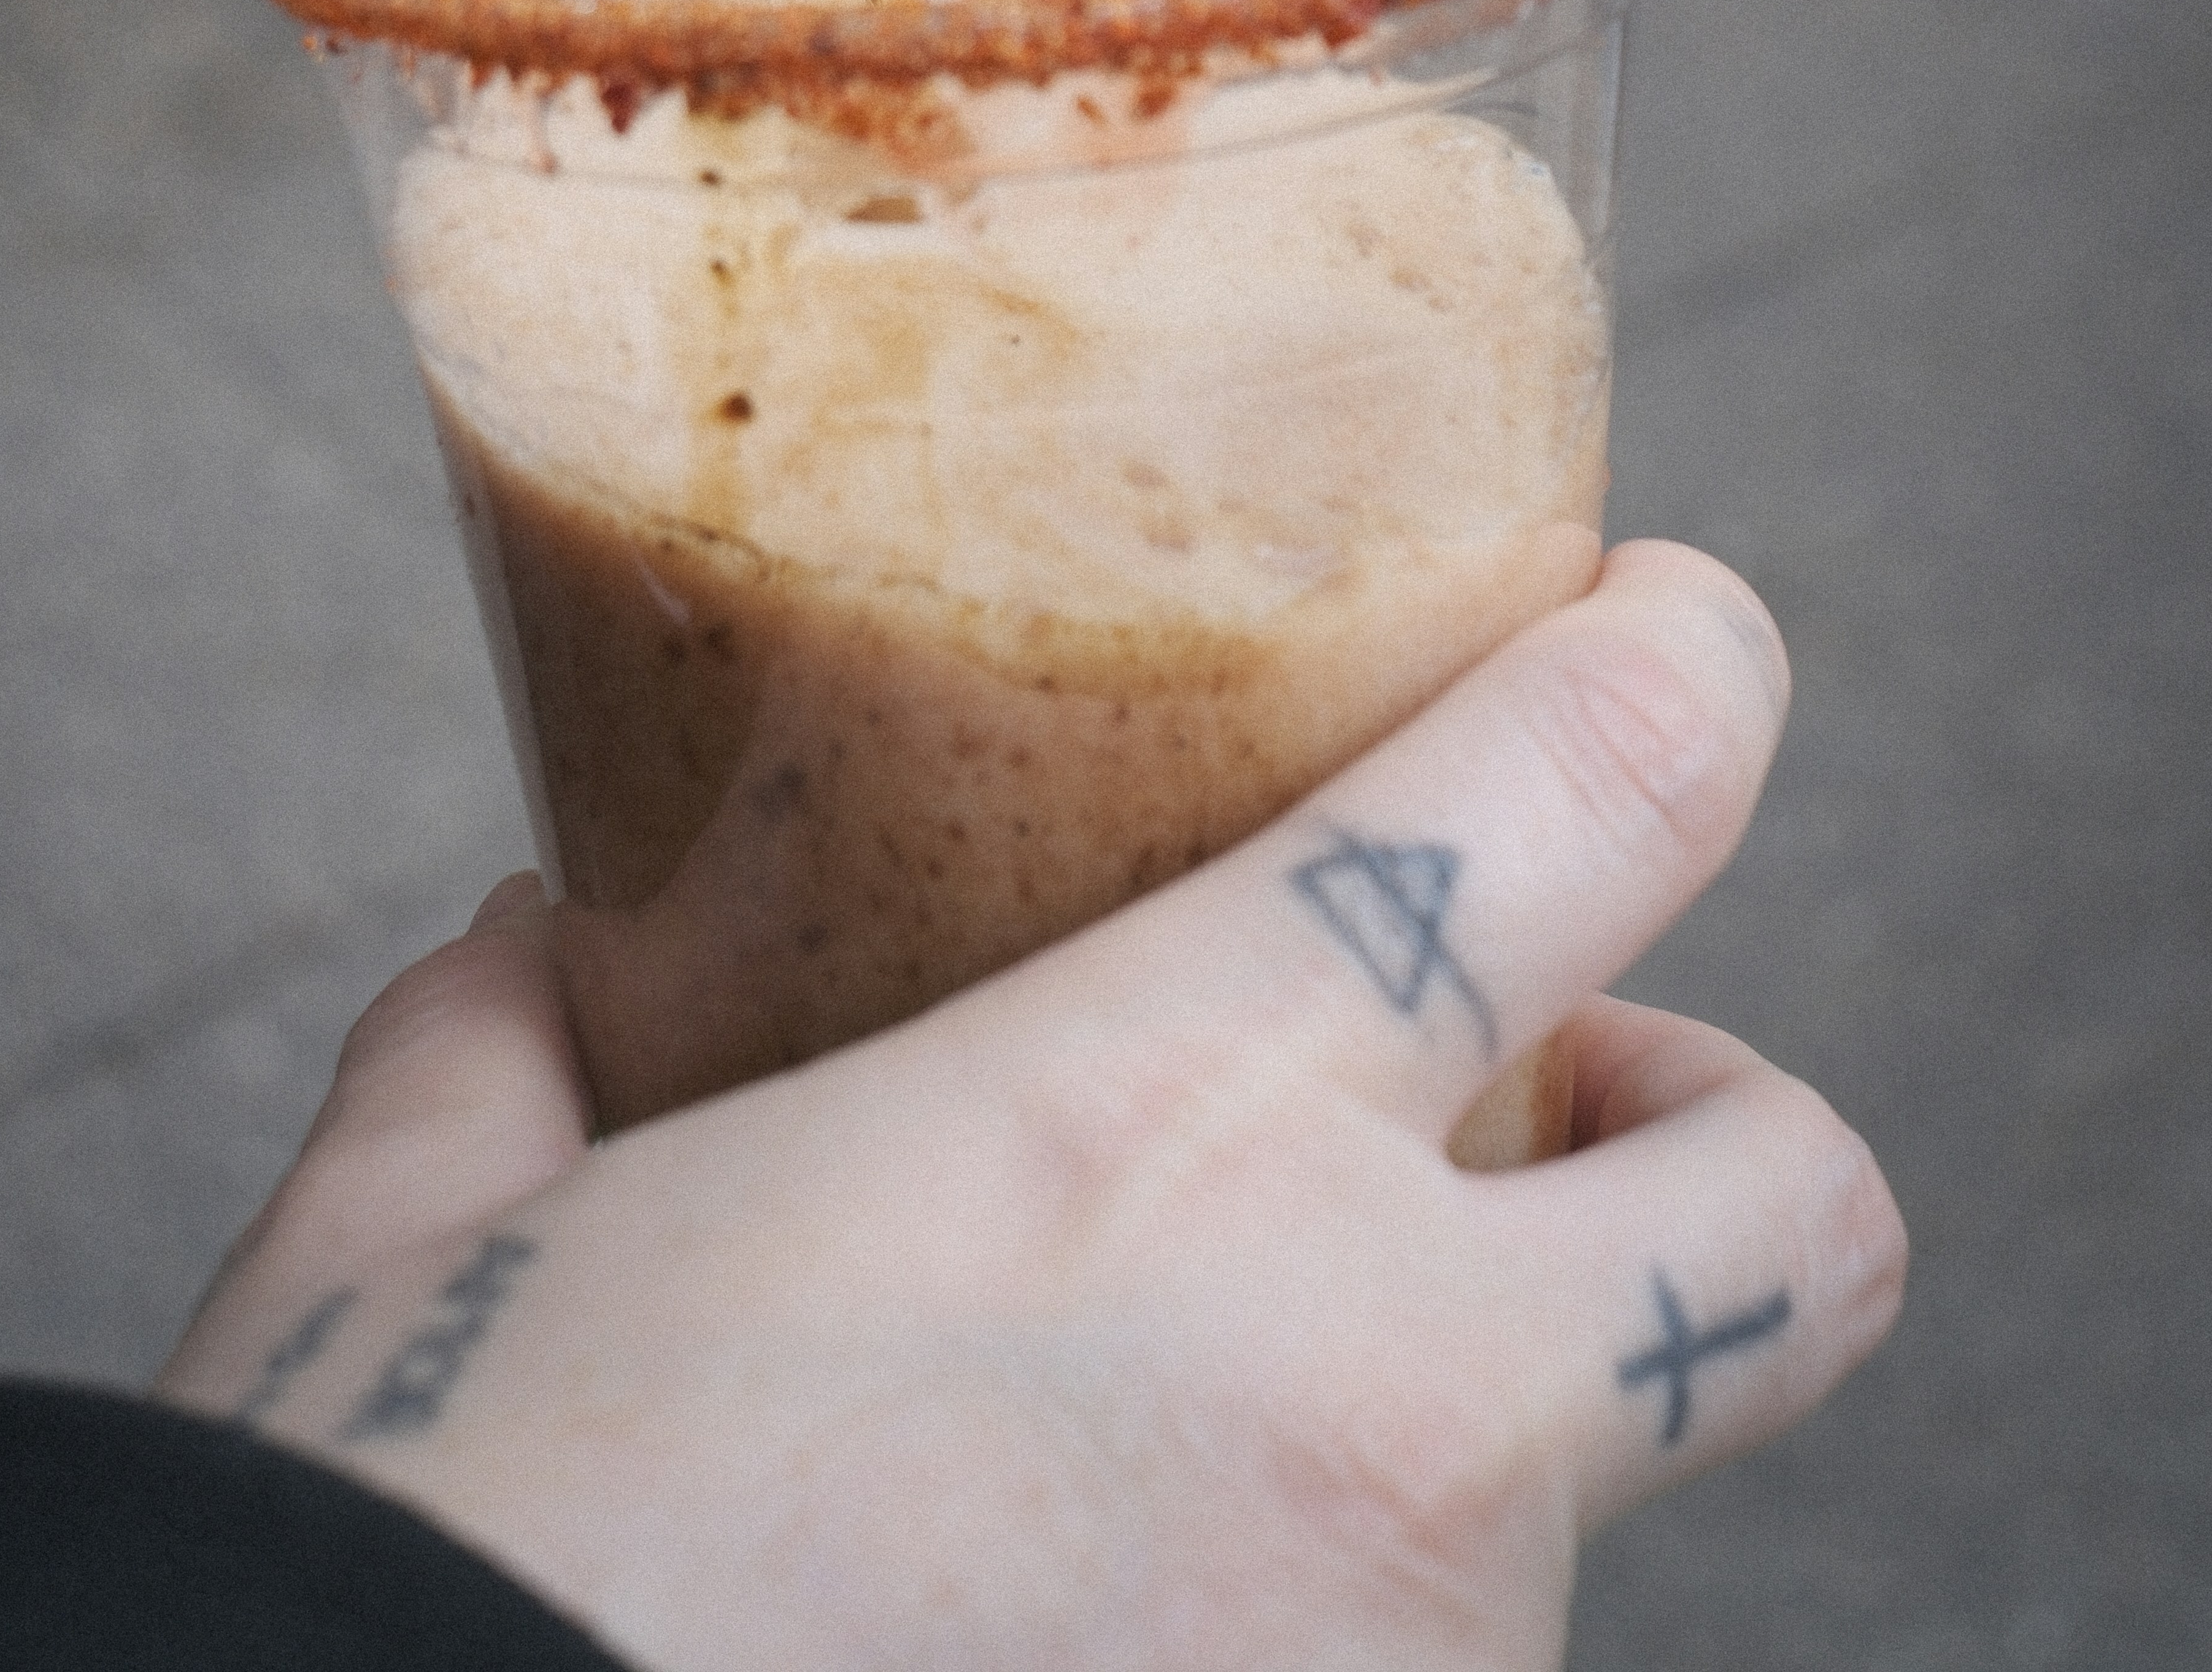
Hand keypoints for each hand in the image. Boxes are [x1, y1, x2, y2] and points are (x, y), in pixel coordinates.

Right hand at [162, 542, 1905, 1671]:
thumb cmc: (418, 1570)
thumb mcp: (418, 1266)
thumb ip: (507, 1065)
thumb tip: (534, 966)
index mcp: (1152, 1128)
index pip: (1595, 790)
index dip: (1686, 670)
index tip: (1667, 639)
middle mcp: (1365, 1398)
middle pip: (1794, 1207)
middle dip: (1707, 1129)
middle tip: (1529, 1114)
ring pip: (1549, 1499)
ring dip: (1407, 1439)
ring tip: (1129, 1464)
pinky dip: (1293, 1637)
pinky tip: (1065, 1630)